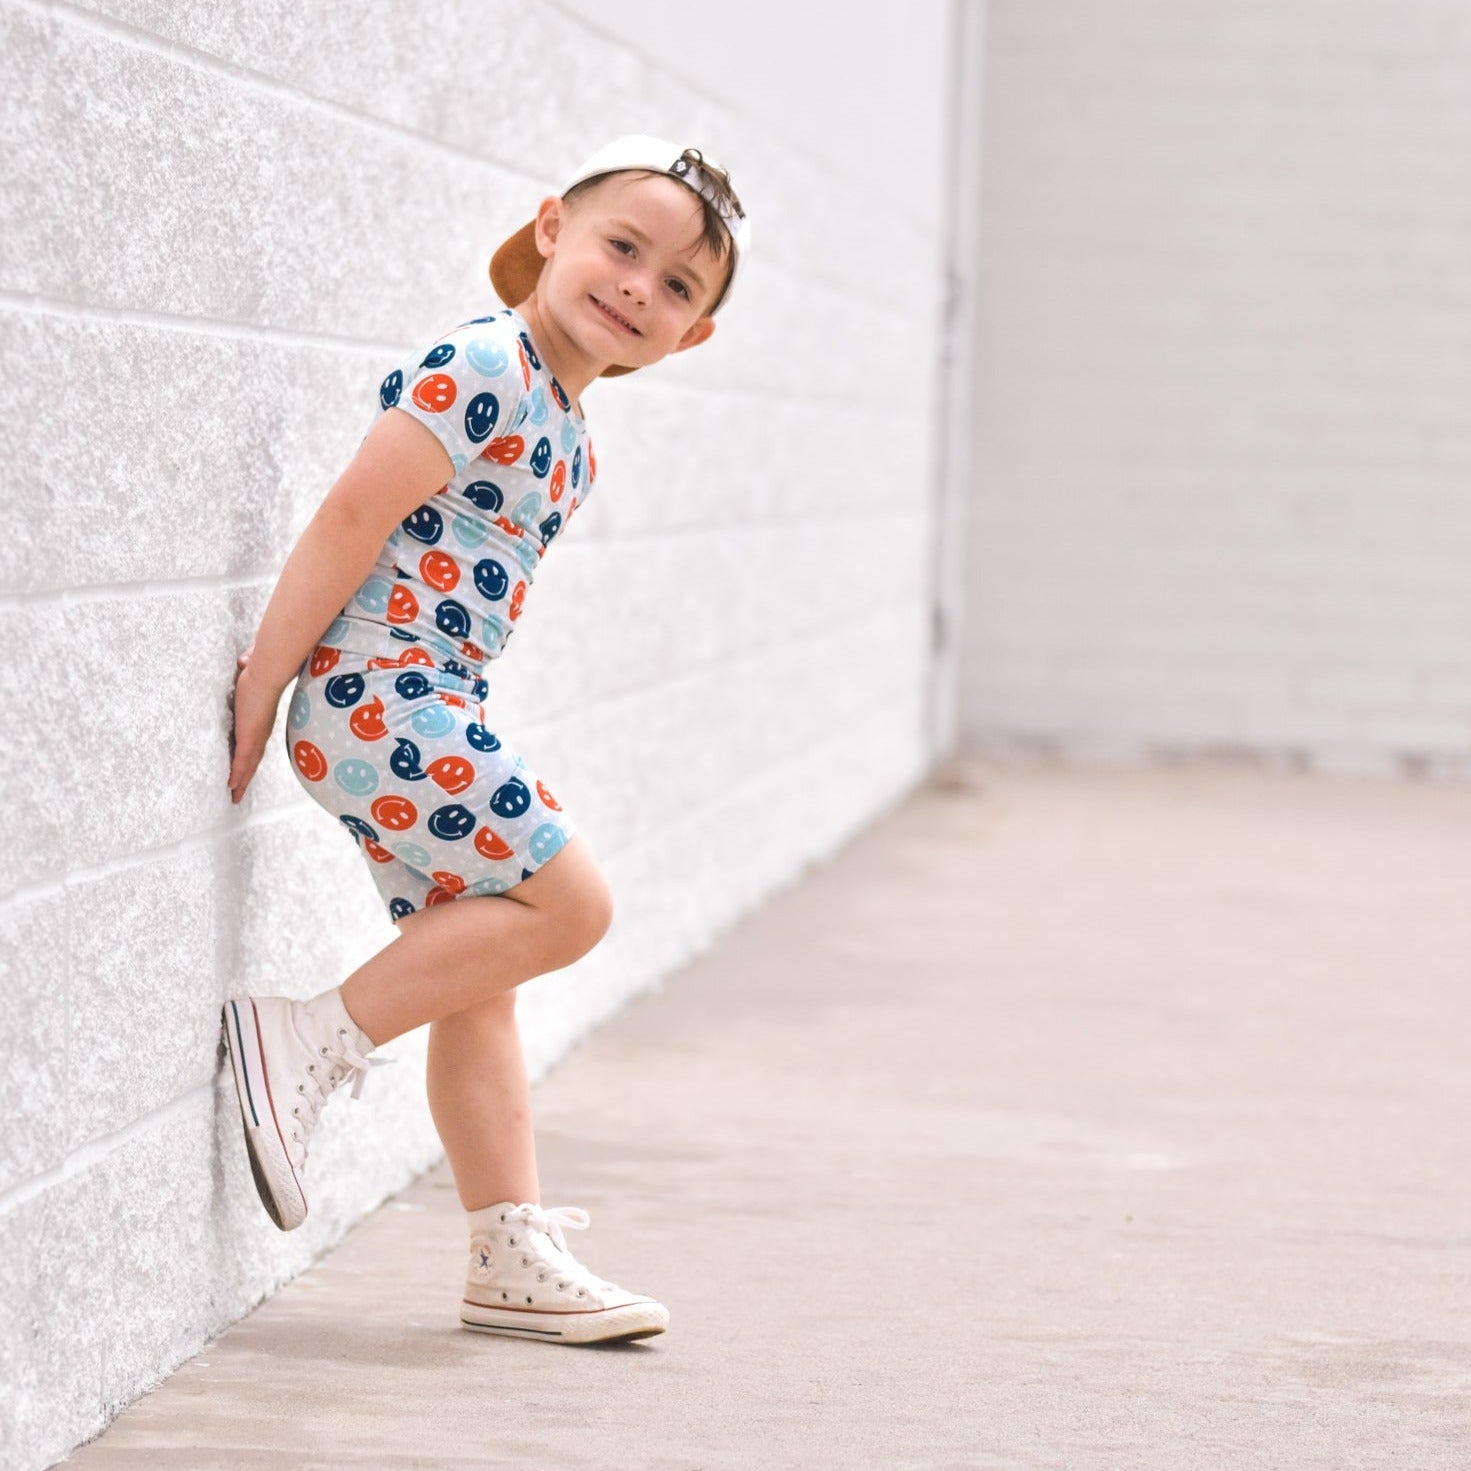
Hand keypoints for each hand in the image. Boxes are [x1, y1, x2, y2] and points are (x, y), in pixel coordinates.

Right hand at [227, 645, 281, 804]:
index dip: (250, 758)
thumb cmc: (261, 668)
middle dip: (245, 778)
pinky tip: (231, 786)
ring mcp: (256, 735)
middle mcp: (261, 731)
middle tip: (238, 794)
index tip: (245, 770)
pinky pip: (242, 760)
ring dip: (241, 782)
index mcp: (261, 720)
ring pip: (248, 765)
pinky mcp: (249, 735)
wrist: (268, 671)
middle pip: (253, 761)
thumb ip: (247, 668)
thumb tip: (244, 661)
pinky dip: (237, 774)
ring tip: (234, 797)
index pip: (254, 744)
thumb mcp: (251, 671)